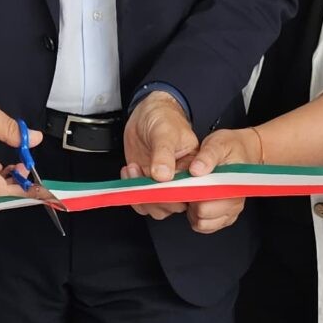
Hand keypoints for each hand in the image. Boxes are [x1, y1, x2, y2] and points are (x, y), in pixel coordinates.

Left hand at [122, 90, 197, 218]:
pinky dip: (132, 191)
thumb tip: (163, 176)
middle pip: (174, 204)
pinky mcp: (148, 184)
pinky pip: (142, 200)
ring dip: (142, 194)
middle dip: (156, 196)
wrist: (146, 114)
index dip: (175, 193)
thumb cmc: (163, 117)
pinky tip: (128, 172)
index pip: (189, 191)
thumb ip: (164, 154)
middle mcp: (181, 180)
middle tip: (143, 177)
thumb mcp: (165, 131)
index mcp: (194, 168)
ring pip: (157, 207)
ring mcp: (164, 184)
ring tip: (133, 170)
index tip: (159, 184)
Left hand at [178, 127, 259, 234]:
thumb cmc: (231, 147)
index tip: (181, 184)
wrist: (245, 152)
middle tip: (186, 186)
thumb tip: (196, 170)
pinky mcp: (226, 217)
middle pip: (202, 214)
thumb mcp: (218, 143)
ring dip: (193, 211)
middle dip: (190, 201)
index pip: (207, 201)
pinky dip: (197, 217)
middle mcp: (234, 202)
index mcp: (232, 185)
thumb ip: (207, 155)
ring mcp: (231, 211)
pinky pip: (206, 227)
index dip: (190, 193)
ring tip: (192, 193)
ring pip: (203, 224)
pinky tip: (196, 201)